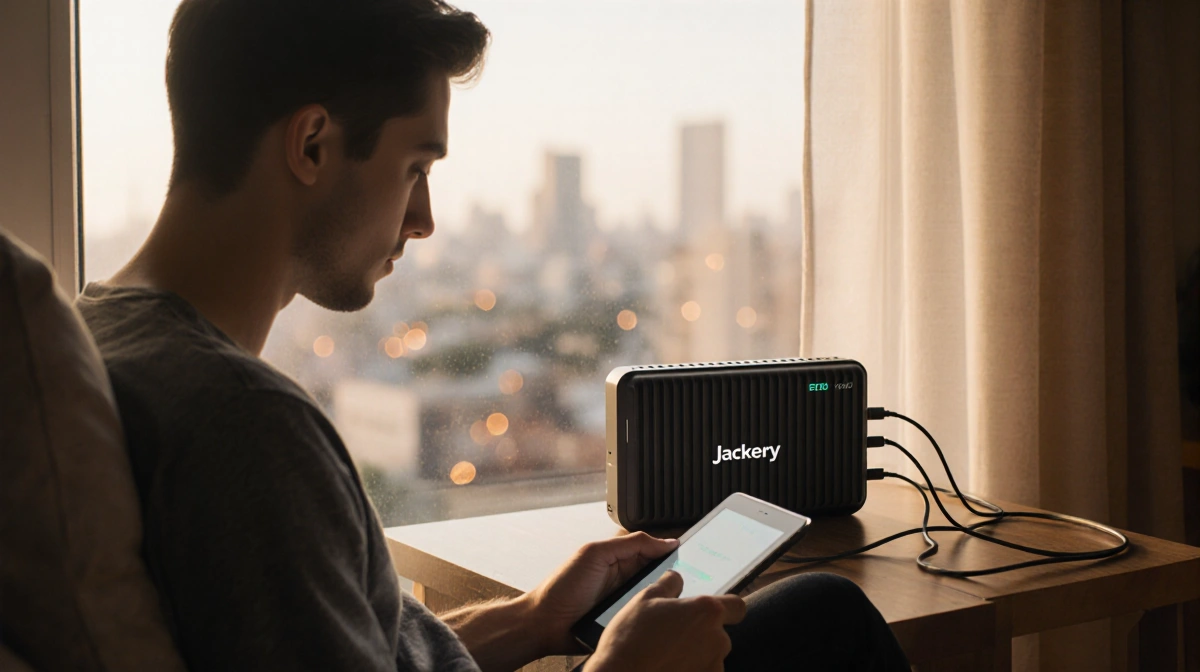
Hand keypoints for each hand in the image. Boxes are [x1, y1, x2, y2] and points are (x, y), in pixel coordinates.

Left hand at [523, 532, 679, 655]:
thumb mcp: (595, 554)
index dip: (673, 553)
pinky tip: (660, 620)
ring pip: (656, 601)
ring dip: (664, 602)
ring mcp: (626, 604)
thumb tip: (665, 541)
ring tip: (676, 601)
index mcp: (620, 560)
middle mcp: (626, 582)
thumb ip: (629, 544)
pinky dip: (653, 620)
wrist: (544, 624)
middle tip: (691, 581)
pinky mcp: (624, 625)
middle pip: (660, 578)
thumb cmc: (562, 587)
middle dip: (674, 580)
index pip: (655, 552)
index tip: (695, 555)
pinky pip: (646, 620)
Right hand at [584, 570, 746, 671]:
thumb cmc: (632, 637)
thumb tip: (676, 578)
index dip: (726, 609)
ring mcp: (714, 665)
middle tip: (674, 634)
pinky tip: (669, 666)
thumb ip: (668, 584)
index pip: (737, 606)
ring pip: (712, 655)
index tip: (709, 613)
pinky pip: (704, 671)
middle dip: (702, 633)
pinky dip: (692, 669)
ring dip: (697, 654)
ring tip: (668, 653)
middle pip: (720, 633)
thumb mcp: (645, 599)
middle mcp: (717, 639)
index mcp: (706, 611)